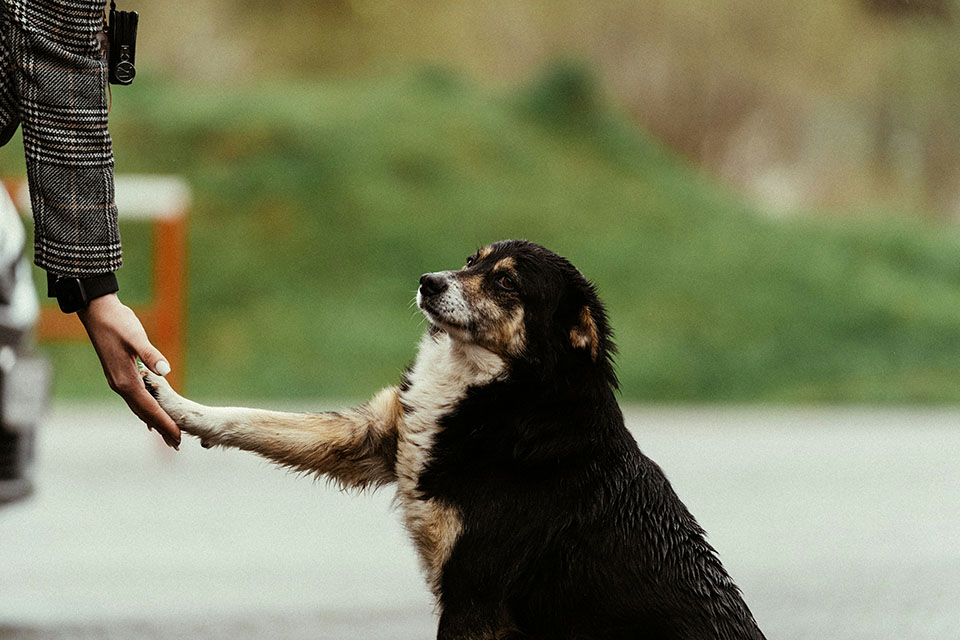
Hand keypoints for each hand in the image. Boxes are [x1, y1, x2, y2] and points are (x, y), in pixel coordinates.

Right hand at [77, 293, 181, 448]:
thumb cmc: (118, 323)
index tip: (178, 436)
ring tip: (167, 434)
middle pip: (144, 413)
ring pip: (138, 407)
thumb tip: (165, 370)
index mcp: (126, 380)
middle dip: (160, 428)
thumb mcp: (137, 337)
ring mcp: (118, 381)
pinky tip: (150, 413)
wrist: (98, 313)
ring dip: (153, 421)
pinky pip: (134, 399)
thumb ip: (151, 354)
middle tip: (177, 444)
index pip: (150, 408)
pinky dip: (144, 409)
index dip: (164, 423)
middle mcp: (120, 385)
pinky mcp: (119, 375)